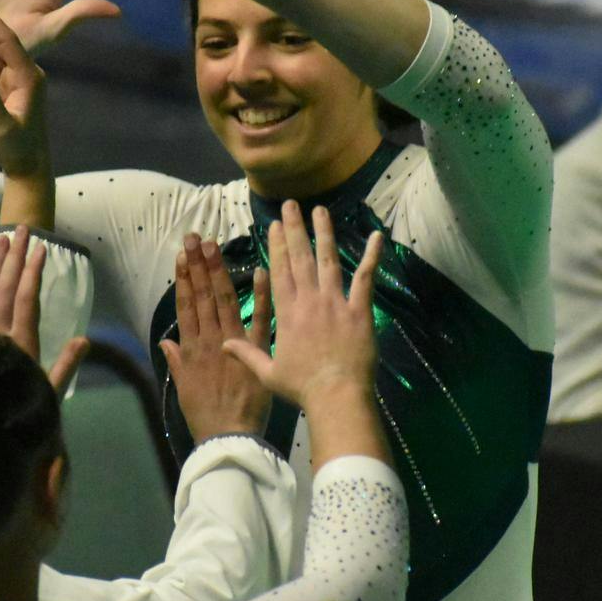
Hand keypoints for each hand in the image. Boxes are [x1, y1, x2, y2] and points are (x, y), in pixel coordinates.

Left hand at [0, 229, 87, 391]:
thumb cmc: (16, 411)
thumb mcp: (46, 392)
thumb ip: (65, 366)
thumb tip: (85, 341)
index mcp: (19, 344)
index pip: (25, 300)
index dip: (32, 273)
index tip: (40, 249)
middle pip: (5, 288)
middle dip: (14, 258)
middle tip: (22, 230)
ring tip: (2, 238)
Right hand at [159, 234, 271, 440]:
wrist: (229, 437)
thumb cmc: (206, 416)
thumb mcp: (183, 389)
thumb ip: (176, 362)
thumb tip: (166, 342)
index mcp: (192, 348)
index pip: (187, 305)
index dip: (184, 279)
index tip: (182, 255)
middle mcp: (210, 340)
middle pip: (203, 296)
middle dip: (198, 265)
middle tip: (195, 238)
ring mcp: (234, 344)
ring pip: (224, 301)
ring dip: (219, 272)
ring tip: (214, 246)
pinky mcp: (258, 352)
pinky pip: (260, 320)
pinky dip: (259, 297)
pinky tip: (260, 272)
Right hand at [222, 203, 380, 409]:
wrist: (336, 395)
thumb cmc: (302, 387)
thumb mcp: (267, 373)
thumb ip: (247, 354)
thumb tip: (224, 343)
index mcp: (287, 312)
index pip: (279, 271)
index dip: (276, 246)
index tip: (273, 225)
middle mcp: (309, 300)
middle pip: (300, 258)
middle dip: (294, 229)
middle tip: (291, 205)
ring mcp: (336, 302)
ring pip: (328, 260)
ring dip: (324, 233)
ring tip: (320, 210)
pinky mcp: (360, 310)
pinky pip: (366, 278)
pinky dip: (372, 256)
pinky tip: (378, 237)